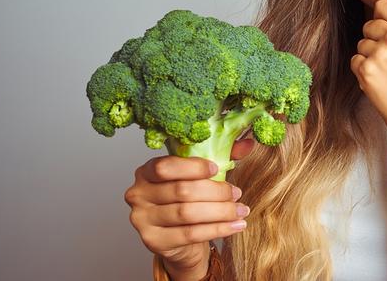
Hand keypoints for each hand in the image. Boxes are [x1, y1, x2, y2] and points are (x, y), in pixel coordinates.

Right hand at [124, 138, 255, 276]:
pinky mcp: (153, 241)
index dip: (194, 167)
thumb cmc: (189, 200)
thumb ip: (222, 156)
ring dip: (221, 212)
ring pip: (187, 213)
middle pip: (181, 191)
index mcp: (146, 171)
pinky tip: (236, 226)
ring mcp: (142, 220)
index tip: (217, 169)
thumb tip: (248, 143)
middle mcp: (138, 194)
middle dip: (216, 192)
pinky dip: (218, 229)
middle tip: (237, 193)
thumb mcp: (202, 175)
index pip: (166, 166)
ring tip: (241, 210)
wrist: (179, 239)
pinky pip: (190, 234)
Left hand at [350, 0, 386, 139]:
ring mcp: (378, 54)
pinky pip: (354, 60)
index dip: (385, 20)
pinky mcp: (365, 71)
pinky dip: (363, 70)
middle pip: (369, 25)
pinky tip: (380, 80)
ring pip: (361, 43)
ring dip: (370, 56)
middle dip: (377, 40)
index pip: (382, 5)